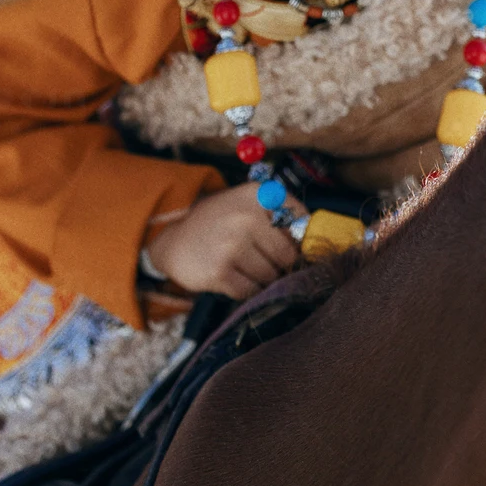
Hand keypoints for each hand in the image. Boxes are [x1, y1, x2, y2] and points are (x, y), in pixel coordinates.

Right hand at [146, 182, 306, 299]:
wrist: (172, 238)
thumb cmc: (219, 222)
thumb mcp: (247, 203)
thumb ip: (280, 214)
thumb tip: (313, 240)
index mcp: (258, 194)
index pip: (300, 221)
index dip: (300, 239)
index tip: (293, 246)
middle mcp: (246, 216)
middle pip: (288, 255)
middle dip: (280, 264)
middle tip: (264, 261)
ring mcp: (232, 245)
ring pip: (271, 275)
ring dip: (263, 278)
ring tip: (246, 267)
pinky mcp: (220, 272)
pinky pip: (251, 291)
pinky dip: (247, 290)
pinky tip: (234, 277)